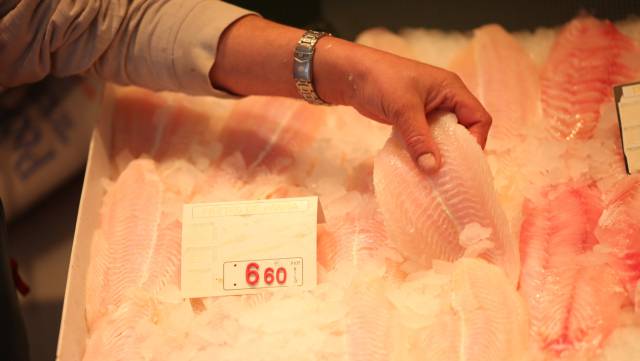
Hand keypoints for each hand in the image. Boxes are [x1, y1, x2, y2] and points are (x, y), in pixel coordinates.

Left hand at [313, 40, 491, 171]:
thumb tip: (433, 169)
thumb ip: (419, 139)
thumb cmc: (380, 80)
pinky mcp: (413, 118)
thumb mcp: (403, 109)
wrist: (349, 74)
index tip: (462, 162)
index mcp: (452, 89)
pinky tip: (418, 166)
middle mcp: (445, 99)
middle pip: (464, 129)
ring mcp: (429, 109)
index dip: (476, 140)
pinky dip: (424, 151)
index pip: (479, 118)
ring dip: (439, 153)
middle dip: (458, 151)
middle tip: (449, 174)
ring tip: (433, 174)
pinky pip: (427, 138)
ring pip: (444, 136)